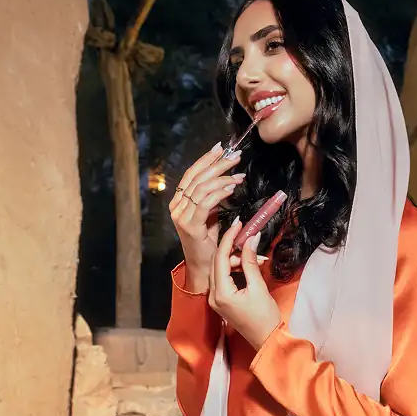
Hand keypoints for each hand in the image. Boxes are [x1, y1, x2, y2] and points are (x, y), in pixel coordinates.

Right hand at [169, 142, 244, 291]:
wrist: (205, 267)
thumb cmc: (209, 242)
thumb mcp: (211, 215)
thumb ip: (214, 198)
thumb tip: (230, 180)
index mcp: (179, 201)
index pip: (192, 174)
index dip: (206, 159)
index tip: (221, 148)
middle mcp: (177, 206)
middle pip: (197, 177)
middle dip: (217, 164)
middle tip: (234, 156)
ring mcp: (181, 216)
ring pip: (201, 188)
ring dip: (222, 178)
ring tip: (239, 174)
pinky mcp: (190, 226)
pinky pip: (205, 203)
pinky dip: (219, 192)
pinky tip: (231, 187)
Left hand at [208, 218, 281, 349]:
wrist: (266, 340)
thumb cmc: (265, 317)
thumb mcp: (258, 287)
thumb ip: (250, 261)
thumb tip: (250, 239)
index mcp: (220, 293)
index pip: (220, 258)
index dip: (229, 238)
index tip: (238, 224)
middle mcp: (213, 295)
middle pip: (217, 262)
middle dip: (231, 247)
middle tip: (245, 234)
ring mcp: (215, 299)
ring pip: (220, 269)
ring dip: (235, 258)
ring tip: (253, 254)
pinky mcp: (221, 301)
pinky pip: (223, 278)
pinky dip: (234, 268)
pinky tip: (248, 264)